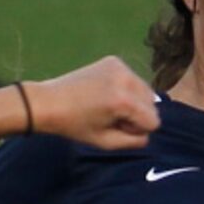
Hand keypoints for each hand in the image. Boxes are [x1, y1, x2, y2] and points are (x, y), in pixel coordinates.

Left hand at [25, 57, 160, 150]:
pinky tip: (105, 93)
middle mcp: (126, 79)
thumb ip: (133, 141)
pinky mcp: (114, 60)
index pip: (154, 121)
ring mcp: (120, 66)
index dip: (137, 130)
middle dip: (138, 114)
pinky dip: (125, 89)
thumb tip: (147, 132)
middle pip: (152, 104)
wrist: (49, 101)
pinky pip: (133, 80)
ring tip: (108, 107)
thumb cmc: (75, 126)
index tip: (117, 128)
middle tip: (112, 118)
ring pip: (146, 90)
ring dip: (134, 102)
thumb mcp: (105, 142)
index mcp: (123, 101)